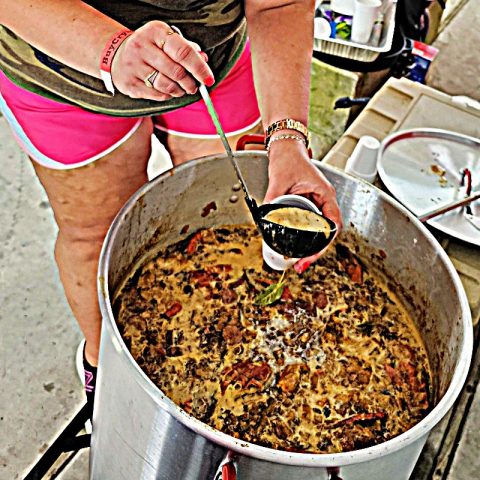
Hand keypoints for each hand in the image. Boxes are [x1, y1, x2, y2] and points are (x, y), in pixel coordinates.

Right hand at [110, 21, 213, 99]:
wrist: (117, 55)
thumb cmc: (151, 48)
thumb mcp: (166, 41)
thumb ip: (186, 49)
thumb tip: (204, 60)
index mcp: (155, 32)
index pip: (183, 52)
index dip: (199, 68)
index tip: (208, 79)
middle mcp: (142, 47)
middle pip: (176, 72)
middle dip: (190, 83)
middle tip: (194, 86)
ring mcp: (133, 66)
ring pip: (167, 85)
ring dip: (180, 91)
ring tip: (182, 89)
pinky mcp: (130, 84)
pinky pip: (157, 95)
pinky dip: (168, 95)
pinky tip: (169, 91)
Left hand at [264, 139, 342, 271]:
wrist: (285, 149)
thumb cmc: (288, 159)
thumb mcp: (279, 181)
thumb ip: (272, 199)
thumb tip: (264, 219)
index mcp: (325, 195)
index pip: (332, 225)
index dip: (323, 244)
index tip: (310, 256)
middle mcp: (325, 201)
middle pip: (327, 233)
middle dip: (316, 251)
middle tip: (300, 265)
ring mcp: (318, 203)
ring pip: (320, 231)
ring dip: (312, 247)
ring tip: (299, 261)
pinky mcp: (309, 205)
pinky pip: (311, 225)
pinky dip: (306, 238)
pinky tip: (298, 247)